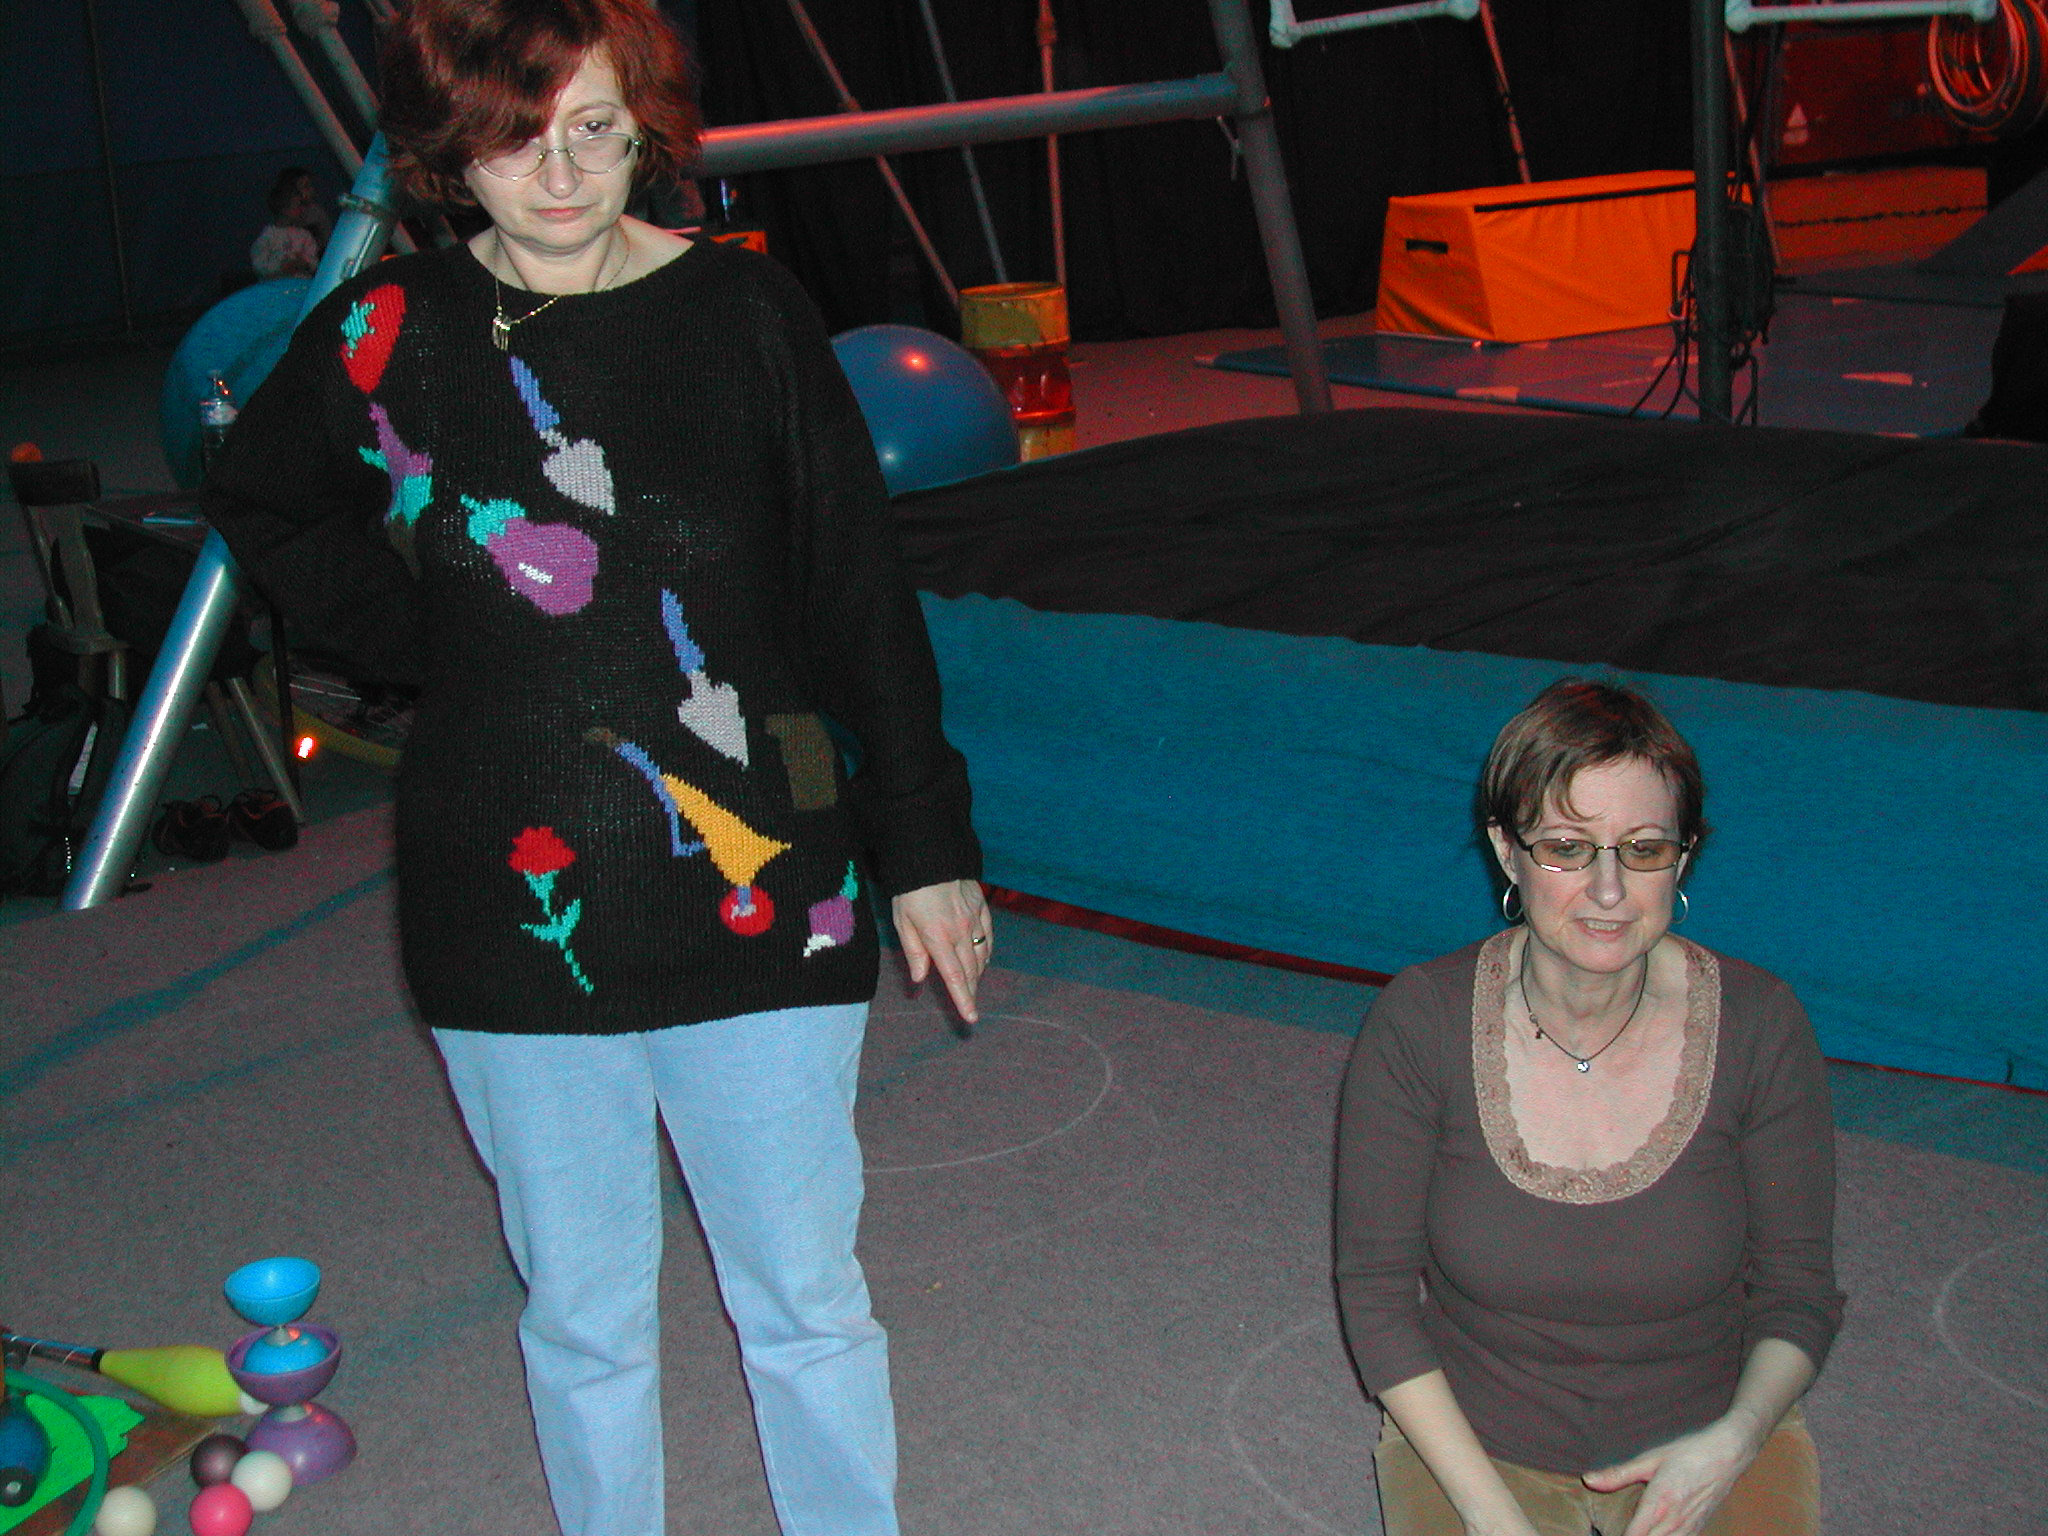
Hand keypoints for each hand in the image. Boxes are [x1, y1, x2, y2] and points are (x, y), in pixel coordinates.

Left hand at [891, 879, 990, 1023]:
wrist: (931, 854)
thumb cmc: (910, 890)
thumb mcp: (902, 921)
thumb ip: (913, 952)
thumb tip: (921, 978)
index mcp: (938, 937)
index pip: (955, 977)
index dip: (963, 1000)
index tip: (971, 1018)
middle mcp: (961, 931)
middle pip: (971, 971)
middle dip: (971, 992)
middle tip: (969, 1007)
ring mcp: (975, 919)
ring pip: (982, 956)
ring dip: (977, 974)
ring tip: (970, 984)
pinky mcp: (982, 908)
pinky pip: (988, 937)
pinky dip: (985, 952)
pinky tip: (981, 958)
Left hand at [1582, 1417, 1760, 1535]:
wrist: (1728, 1454)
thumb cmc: (1688, 1452)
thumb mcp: (1651, 1459)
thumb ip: (1619, 1474)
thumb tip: (1588, 1479)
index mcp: (1659, 1504)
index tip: (1603, 1534)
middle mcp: (1674, 1522)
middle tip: (1610, 1531)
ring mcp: (1689, 1528)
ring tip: (1635, 1530)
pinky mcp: (1698, 1528)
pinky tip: (1655, 1532)